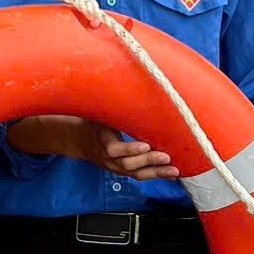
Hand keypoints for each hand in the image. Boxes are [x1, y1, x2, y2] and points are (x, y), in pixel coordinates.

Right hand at [8, 116, 180, 178]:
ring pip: (136, 173)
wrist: (80, 140)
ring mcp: (116, 166)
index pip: (115, 149)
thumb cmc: (94, 119)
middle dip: (148, 161)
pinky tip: (172, 172)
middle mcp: (109, 158)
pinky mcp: (125, 170)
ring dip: (156, 172)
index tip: (145, 144)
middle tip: (166, 156)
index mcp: (102, 140)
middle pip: (128, 164)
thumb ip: (112, 102)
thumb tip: (128, 77)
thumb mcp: (99, 110)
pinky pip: (140, 175)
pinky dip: (157, 174)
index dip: (130, 149)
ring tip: (173, 169)